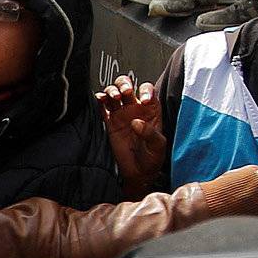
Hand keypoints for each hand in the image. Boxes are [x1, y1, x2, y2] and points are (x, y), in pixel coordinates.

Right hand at [98, 74, 168, 194]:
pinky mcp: (109, 123)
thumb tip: (136, 122)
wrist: (138, 173)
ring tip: (113, 98)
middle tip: (125, 93)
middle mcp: (135, 109)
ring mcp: (121, 114)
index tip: (143, 100)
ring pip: (113, 93)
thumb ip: (150, 133)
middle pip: (127, 85)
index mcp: (151, 110)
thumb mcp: (158, 145)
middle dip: (124, 84)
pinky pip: (102, 107)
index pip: (147, 90)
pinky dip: (99, 100)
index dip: (145, 90)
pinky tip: (100, 100)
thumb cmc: (152, 159)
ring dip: (112, 90)